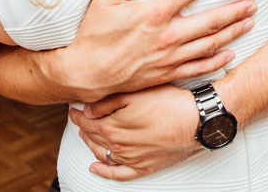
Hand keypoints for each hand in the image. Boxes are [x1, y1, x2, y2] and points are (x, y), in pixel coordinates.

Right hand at [60, 0, 254, 101]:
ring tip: (249, 23)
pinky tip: (230, 55)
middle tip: (252, 3)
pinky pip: (198, 68)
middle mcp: (166, 36)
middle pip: (209, 22)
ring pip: (209, 45)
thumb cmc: (94, 35)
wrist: (87, 73)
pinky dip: (216, 62)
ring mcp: (169, 57)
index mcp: (153, 14)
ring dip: (231, 33)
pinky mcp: (166, 74)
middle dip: (234, 11)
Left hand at [72, 84, 200, 180]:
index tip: (72, 109)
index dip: (77, 114)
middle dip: (82, 127)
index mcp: (113, 125)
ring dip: (90, 144)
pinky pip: (118, 174)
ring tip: (85, 135)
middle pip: (93, 136)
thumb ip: (108, 102)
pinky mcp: (143, 166)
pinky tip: (95, 169)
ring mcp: (130, 158)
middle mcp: (118, 144)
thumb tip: (86, 109)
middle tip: (76, 119)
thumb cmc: (169, 103)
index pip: (87, 121)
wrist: (195, 121)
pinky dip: (103, 172)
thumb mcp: (136, 93)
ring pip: (102, 153)